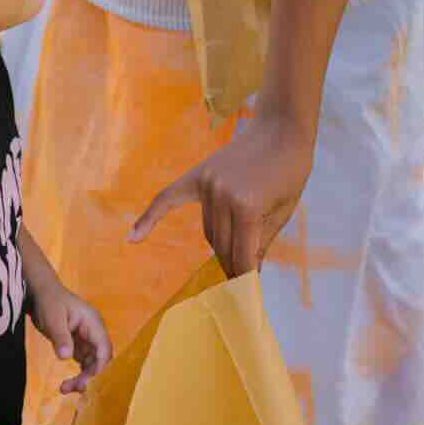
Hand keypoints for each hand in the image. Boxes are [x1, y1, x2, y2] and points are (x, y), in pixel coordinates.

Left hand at [30, 279, 111, 394]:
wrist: (40, 293)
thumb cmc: (49, 301)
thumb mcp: (52, 318)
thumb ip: (60, 337)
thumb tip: (66, 357)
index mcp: (93, 323)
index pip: (103, 347)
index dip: (100, 365)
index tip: (90, 381)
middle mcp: (94, 333)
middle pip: (100, 359)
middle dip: (91, 375)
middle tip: (76, 388)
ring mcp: (87, 340)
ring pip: (92, 364)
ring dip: (83, 378)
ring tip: (65, 389)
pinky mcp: (79, 346)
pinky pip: (83, 364)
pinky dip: (78, 375)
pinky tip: (66, 385)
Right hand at [129, 109, 315, 276]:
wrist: (281, 129)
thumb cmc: (290, 172)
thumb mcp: (283, 212)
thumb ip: (261, 242)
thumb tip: (248, 274)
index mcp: (248, 208)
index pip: (242, 255)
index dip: (247, 276)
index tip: (247, 295)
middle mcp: (222, 196)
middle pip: (220, 246)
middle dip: (232, 263)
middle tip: (242, 277)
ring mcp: (206, 184)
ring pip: (207, 231)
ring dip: (219, 245)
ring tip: (232, 255)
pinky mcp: (197, 176)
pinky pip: (167, 198)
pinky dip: (150, 217)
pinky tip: (133, 237)